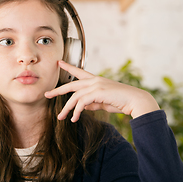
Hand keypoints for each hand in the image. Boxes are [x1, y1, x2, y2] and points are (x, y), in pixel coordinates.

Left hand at [44, 61, 159, 121]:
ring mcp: (96, 85)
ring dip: (66, 108)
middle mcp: (94, 80)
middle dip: (57, 90)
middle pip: (71, 84)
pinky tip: (74, 118)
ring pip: (74, 96)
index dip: (68, 67)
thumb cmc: (121, 101)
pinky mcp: (98, 93)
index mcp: (96, 80)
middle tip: (47, 94)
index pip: (79, 72)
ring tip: (60, 117)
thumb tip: (81, 107)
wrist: (135, 101)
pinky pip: (81, 103)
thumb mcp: (103, 102)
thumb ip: (92, 103)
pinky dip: (76, 111)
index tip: (59, 63)